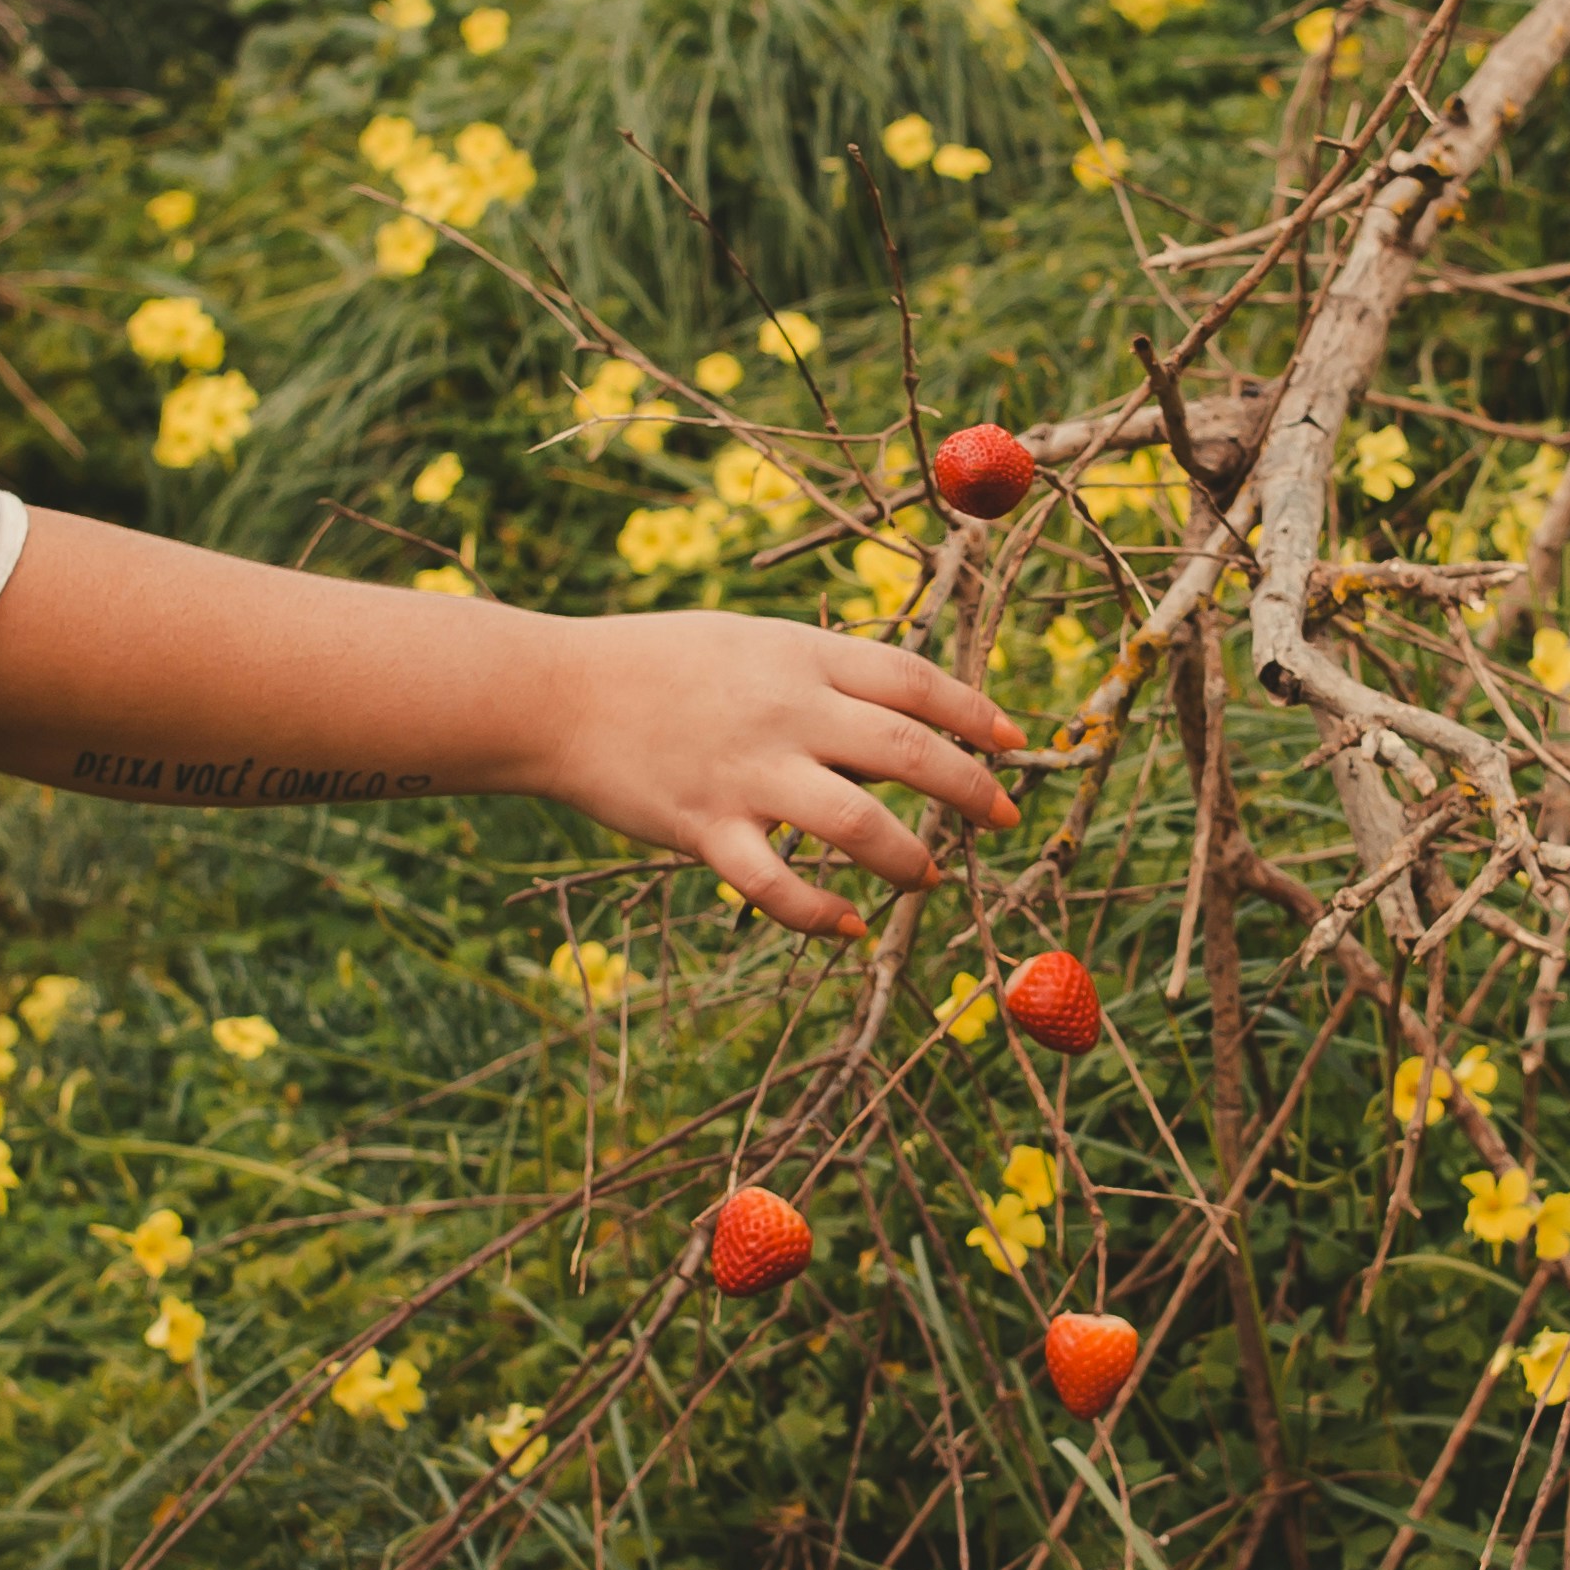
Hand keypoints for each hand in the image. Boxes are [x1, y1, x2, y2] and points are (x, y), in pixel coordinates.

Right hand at [523, 610, 1027, 939]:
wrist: (552, 694)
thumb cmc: (651, 665)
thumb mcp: (746, 643)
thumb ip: (815, 674)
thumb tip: (891, 717)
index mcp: (799, 655)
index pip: (914, 679)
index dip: (976, 712)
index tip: (1016, 739)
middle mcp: (785, 710)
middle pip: (909, 748)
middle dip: (970, 786)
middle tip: (1003, 815)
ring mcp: (747, 772)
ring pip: (860, 824)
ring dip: (910, 857)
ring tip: (929, 876)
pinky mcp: (705, 829)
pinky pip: (779, 887)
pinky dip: (824, 915)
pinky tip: (852, 926)